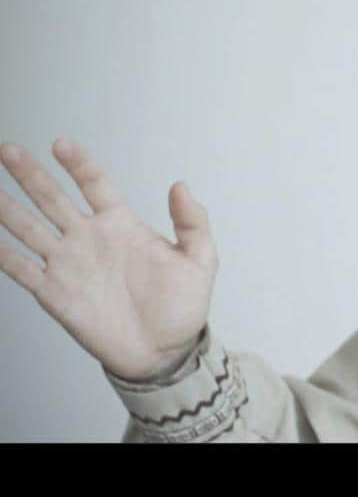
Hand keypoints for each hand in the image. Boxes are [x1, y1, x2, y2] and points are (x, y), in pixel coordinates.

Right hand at [0, 138, 216, 381]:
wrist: (165, 352)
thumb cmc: (183, 307)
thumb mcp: (200, 260)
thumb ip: (192, 222)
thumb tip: (181, 185)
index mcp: (122, 225)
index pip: (94, 185)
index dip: (78, 163)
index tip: (61, 144)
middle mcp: (89, 239)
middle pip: (53, 198)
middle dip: (29, 174)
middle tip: (9, 149)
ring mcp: (69, 264)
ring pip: (29, 227)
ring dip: (7, 208)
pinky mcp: (54, 293)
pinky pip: (21, 269)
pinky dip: (3, 254)